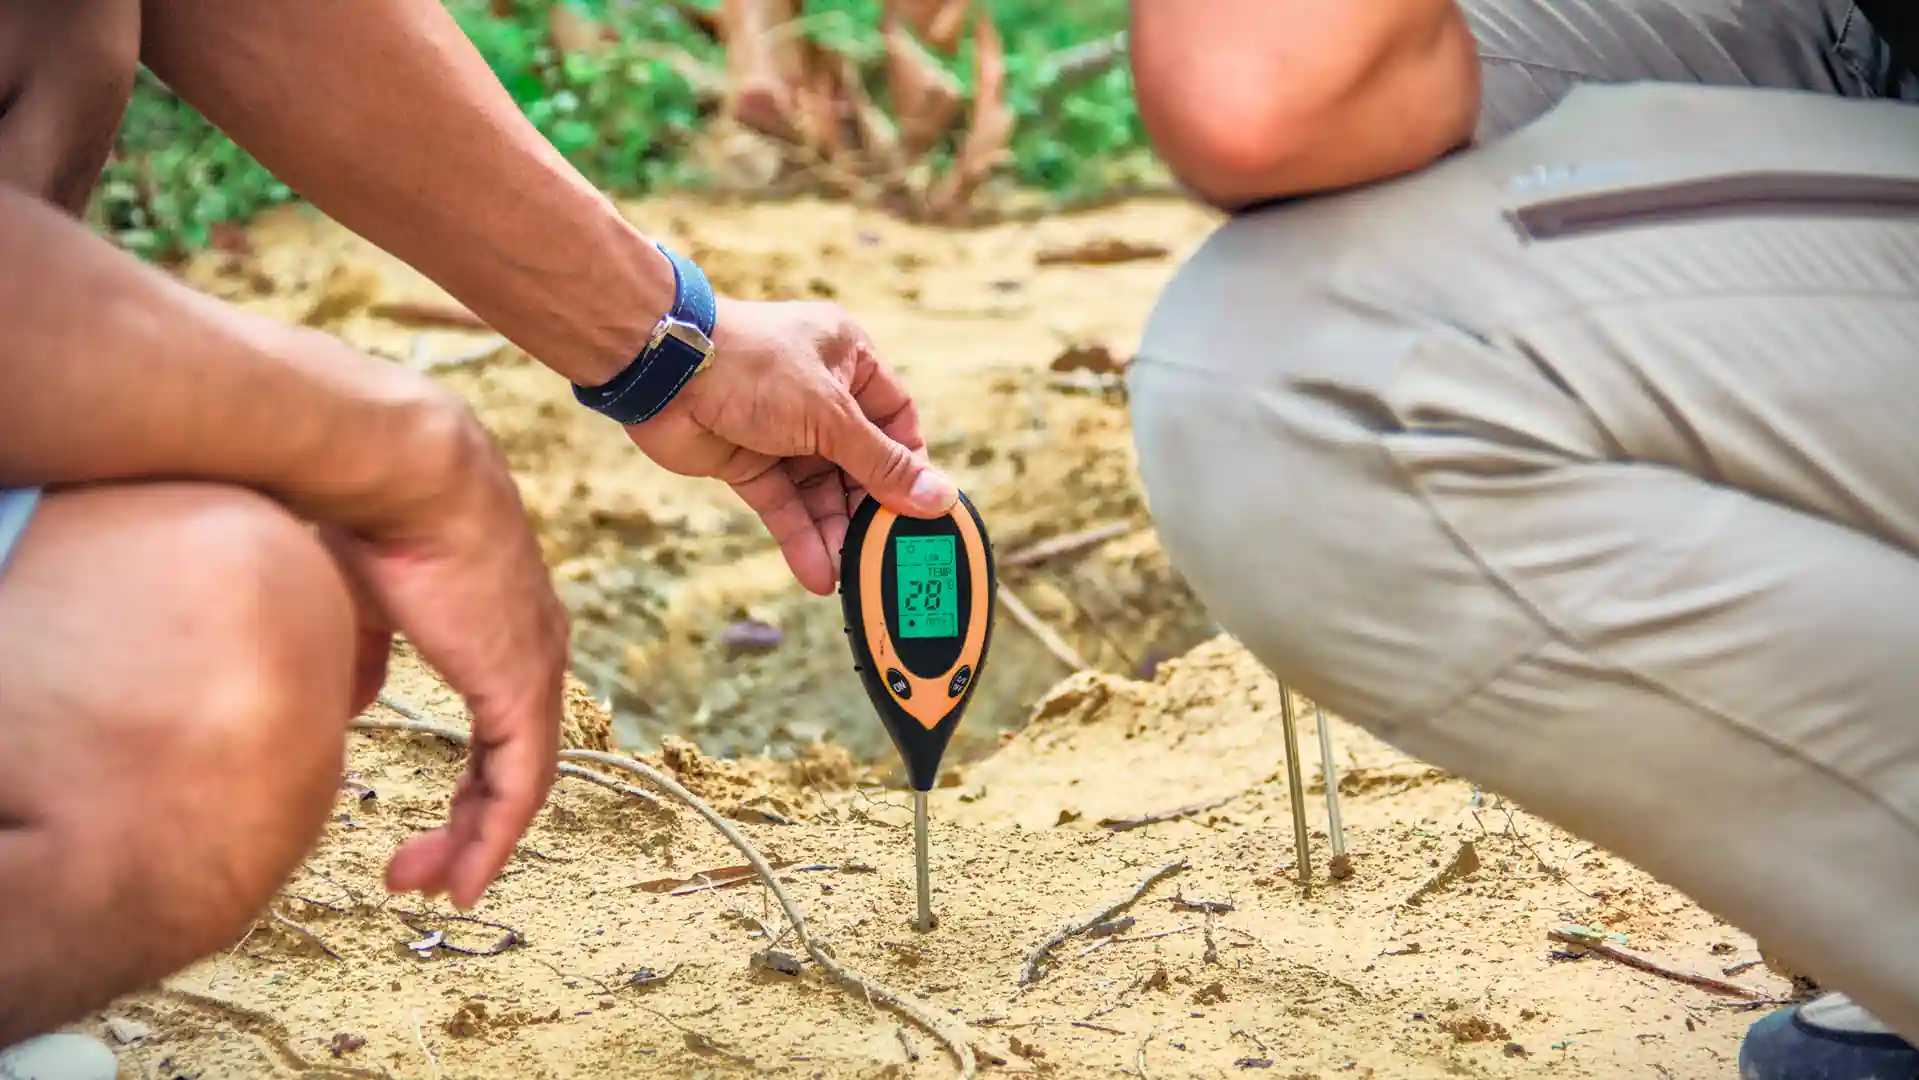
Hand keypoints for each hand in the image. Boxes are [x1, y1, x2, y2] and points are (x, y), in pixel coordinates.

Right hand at [322, 390, 568, 910]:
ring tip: (434, 888)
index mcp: (500, 625)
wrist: (394, 465)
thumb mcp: (359, 599)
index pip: (500, 727)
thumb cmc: (368, 511)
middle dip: (469, 827)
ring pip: (520, 782)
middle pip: (514, 762)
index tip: (428, 835)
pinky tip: (464, 876)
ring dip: (476, 842)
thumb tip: (356, 706)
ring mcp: (536, 665)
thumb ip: (363, 656)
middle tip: (423, 876)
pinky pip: (520, 782)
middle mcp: (534, 647)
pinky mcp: (523, 683)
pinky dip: (494, 836)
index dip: (468, 788)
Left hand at [624, 298, 958, 594]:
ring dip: (835, 532)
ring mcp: (781, 429)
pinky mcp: (748, 461)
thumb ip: (882, 464)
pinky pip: (784, 504)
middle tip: (887, 554)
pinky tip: (818, 574)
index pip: (895, 418)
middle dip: (870, 509)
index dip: (909, 464)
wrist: (663, 369)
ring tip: (853, 575)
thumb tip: (938, 498)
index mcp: (849, 359)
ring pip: (820, 490)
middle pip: (859, 462)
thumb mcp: (831, 416)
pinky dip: (800, 537)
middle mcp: (818, 393)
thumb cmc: (753, 367)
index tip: (923, 510)